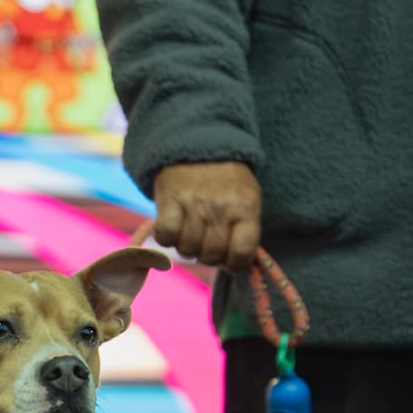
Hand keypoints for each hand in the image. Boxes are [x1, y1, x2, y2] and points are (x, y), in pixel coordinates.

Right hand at [146, 161, 260, 273]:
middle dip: (208, 255)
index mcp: (246, 207)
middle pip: (211, 255)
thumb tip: (234, 265)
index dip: (235, 263)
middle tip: (207, 242)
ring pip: (187, 249)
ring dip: (187, 246)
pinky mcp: (169, 199)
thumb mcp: (246, 201)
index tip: (229, 259)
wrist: (199, 146)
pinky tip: (173, 227)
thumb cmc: (226, 182)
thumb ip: (244, 232)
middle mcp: (221, 207)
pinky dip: (167, 237)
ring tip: (190, 231)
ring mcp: (194, 203)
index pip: (242, 253)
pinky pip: (166, 236)